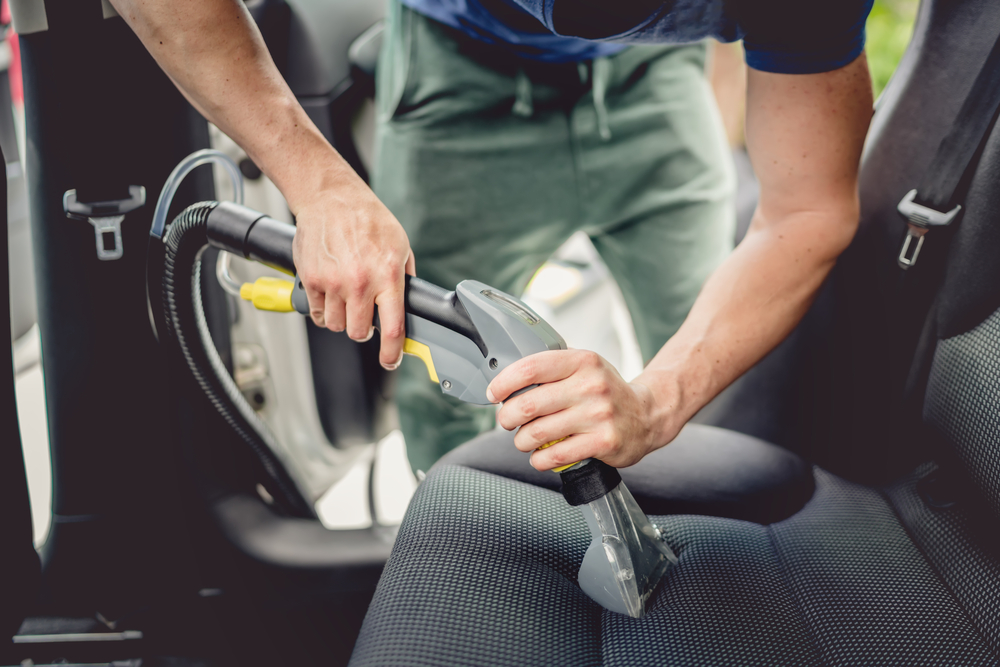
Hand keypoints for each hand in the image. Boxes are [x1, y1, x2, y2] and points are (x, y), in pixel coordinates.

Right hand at [292, 179, 415, 369]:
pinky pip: (318, 313)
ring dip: (343, 319)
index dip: (392, 353)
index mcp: (387, 276)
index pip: (392, 328)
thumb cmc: (368, 219)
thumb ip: (404, 278)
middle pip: (359, 333)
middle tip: (365, 315)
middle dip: (364, 330)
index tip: (391, 361)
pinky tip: (331, 293)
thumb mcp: (400, 246)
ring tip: (347, 298)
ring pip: (337, 326)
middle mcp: (360, 282)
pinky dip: (324, 310)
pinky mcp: (311, 280)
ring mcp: (333, 283)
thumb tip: (409, 307)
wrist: (331, 198)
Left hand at [488, 350, 676, 470]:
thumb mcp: (584, 368)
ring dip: (521, 440)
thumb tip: (507, 380)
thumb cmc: (606, 391)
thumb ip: (552, 369)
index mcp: (583, 361)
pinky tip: (540, 456)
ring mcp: (598, 415)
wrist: (647, 415)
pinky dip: (539, 459)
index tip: (494, 393)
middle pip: (529, 403)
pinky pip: (556, 455)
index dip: (504, 382)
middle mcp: (591, 385)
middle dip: (507, 416)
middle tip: (506, 420)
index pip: (531, 368)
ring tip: (523, 440)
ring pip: (538, 432)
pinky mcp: (603, 442)